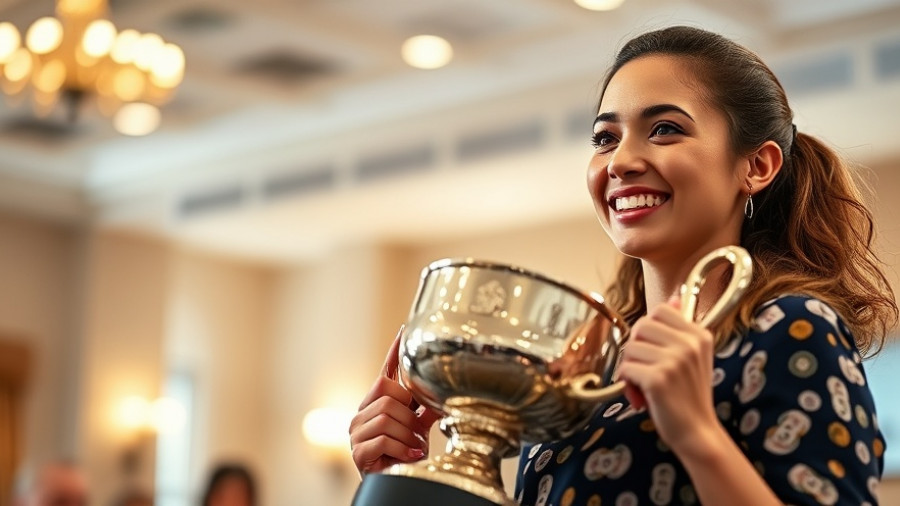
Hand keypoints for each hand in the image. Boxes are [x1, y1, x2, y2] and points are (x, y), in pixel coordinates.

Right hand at [349, 326, 440, 475]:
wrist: (395, 484)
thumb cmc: (404, 457)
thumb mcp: (419, 428)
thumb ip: (426, 408)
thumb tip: (442, 388)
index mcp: (377, 405)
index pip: (385, 374)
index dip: (394, 353)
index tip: (405, 331)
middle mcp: (362, 414)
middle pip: (387, 393)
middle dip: (409, 413)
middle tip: (417, 432)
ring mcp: (357, 432)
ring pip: (386, 416)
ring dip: (408, 434)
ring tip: (414, 447)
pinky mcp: (358, 451)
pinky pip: (382, 437)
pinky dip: (402, 447)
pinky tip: (408, 455)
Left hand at [617, 297, 719, 452]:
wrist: (697, 432)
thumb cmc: (689, 395)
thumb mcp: (693, 357)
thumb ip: (681, 329)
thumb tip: (674, 298)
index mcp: (699, 335)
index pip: (660, 310)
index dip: (648, 330)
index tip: (654, 350)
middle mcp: (689, 344)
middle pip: (641, 326)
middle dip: (636, 348)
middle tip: (646, 369)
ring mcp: (674, 361)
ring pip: (630, 347)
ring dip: (630, 367)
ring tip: (644, 384)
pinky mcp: (658, 378)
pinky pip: (625, 368)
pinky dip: (626, 383)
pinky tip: (639, 395)